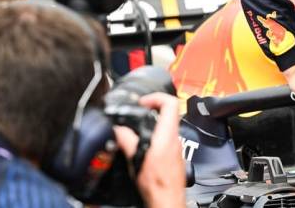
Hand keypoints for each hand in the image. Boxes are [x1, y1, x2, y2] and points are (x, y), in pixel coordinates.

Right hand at [113, 93, 184, 207]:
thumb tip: (118, 129)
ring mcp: (175, 146)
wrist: (168, 199)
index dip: (155, 97)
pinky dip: (153, 135)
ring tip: (136, 126)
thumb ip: (127, 141)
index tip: (142, 101)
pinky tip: (142, 143)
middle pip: (168, 113)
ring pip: (166, 126)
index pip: (171, 103)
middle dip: (151, 108)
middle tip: (137, 111)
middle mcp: (175, 138)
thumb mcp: (137, 160)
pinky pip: (164, 138)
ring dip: (151, 123)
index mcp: (168, 135)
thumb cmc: (157, 184)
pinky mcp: (173, 154)